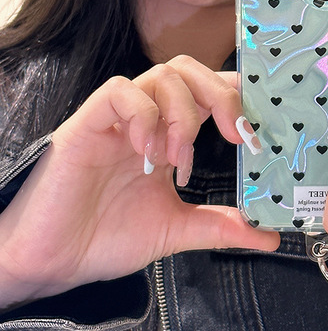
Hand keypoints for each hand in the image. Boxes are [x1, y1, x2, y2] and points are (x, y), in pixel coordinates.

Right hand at [0, 56, 278, 308]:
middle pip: (189, 70)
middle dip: (220, 95)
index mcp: (168, 137)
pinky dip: (144, 115)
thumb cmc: (106, 238)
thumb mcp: (176, 230)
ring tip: (178, 160)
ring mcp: (117, 120)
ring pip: (161, 75)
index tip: (256, 133)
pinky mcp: (87, 125)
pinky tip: (147, 152)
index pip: (207, 91)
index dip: (237, 98)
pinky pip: (120, 92)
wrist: (54, 261)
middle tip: (234, 136)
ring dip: (183, 114)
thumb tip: (269, 237)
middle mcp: (145, 120)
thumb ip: (220, 226)